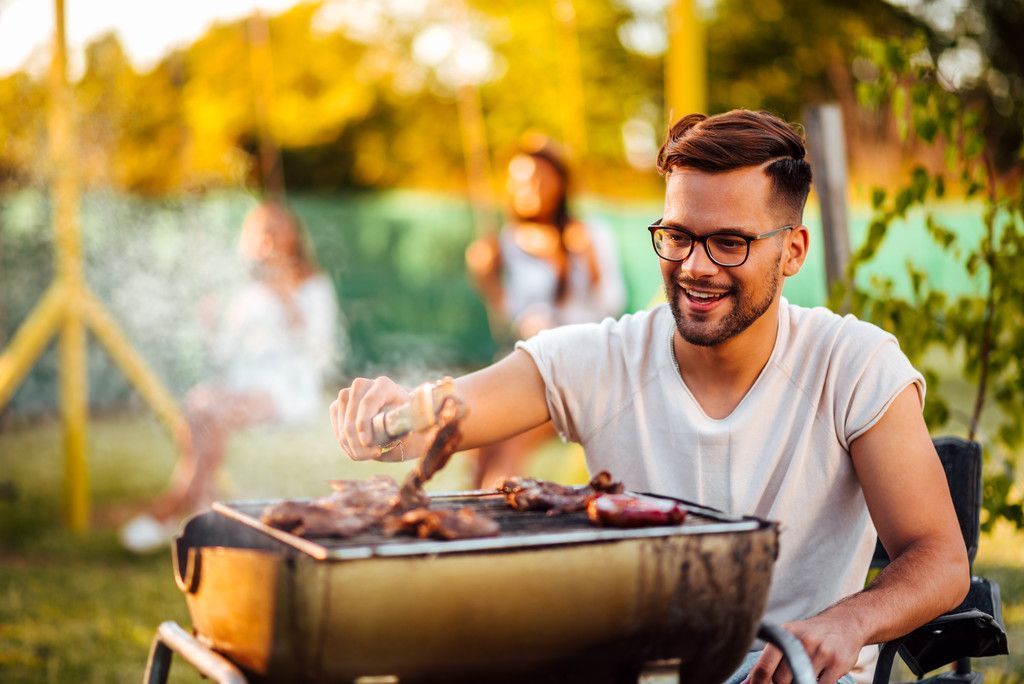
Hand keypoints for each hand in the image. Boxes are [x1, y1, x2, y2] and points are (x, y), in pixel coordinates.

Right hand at [329, 377, 409, 460]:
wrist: (397, 417)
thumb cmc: (405, 421)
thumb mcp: (409, 422)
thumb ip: (401, 426)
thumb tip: (398, 435)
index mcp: (384, 385)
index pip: (368, 402)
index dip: (364, 423)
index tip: (367, 442)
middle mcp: (362, 385)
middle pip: (352, 417)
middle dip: (359, 441)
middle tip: (375, 454)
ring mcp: (347, 395)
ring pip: (343, 426)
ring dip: (354, 447)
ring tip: (372, 454)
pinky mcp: (337, 407)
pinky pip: (337, 431)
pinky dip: (348, 446)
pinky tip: (362, 452)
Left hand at [746, 612, 863, 683]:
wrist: (845, 623)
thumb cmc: (810, 634)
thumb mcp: (788, 637)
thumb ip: (768, 660)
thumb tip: (746, 683)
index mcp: (785, 634)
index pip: (764, 667)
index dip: (758, 683)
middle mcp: (801, 641)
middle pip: (781, 680)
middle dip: (781, 683)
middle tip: (788, 677)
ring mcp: (821, 652)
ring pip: (801, 683)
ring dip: (801, 681)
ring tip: (805, 670)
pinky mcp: (837, 663)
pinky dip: (817, 683)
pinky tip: (820, 674)